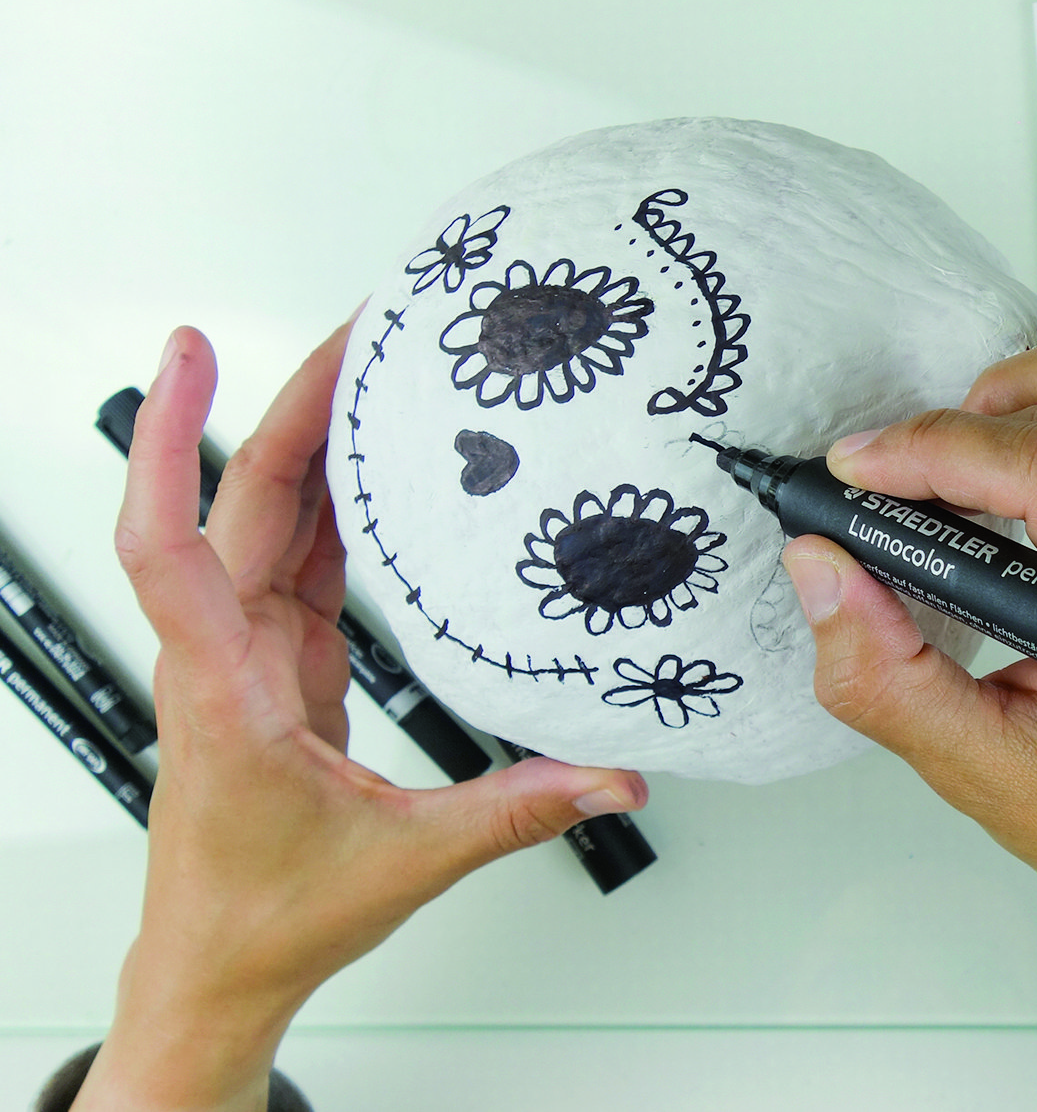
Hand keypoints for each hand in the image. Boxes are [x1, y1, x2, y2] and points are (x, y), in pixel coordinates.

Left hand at [78, 321, 645, 1111]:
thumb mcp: (404, 861)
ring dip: (310, 437)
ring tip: (370, 368)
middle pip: (239, 496)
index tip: (188, 353)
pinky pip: (298, 553)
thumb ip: (517, 811)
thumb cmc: (265, 915)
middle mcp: (220, 654)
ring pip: (265, 515)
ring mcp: (244, 650)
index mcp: (226, 690)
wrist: (220, 962)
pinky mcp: (273, 659)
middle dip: (295, 401)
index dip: (171, 438)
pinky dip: (332, 496)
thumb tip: (612, 776)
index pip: (168, 542)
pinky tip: (373, 463)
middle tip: (360, 329)